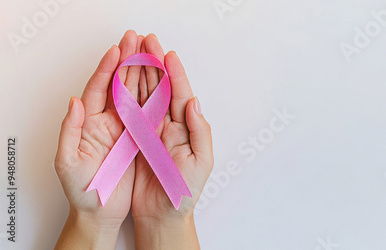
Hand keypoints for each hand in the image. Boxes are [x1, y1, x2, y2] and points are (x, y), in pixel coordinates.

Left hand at [54, 30, 142, 248]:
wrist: (101, 212)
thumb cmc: (82, 191)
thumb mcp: (67, 163)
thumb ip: (69, 131)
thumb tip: (74, 101)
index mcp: (89, 123)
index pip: (99, 88)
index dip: (108, 67)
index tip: (118, 49)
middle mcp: (109, 122)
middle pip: (120, 84)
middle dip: (129, 60)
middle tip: (139, 39)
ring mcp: (126, 129)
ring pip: (136, 94)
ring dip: (143, 72)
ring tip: (151, 51)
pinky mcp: (140, 139)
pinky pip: (149, 113)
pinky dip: (155, 96)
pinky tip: (163, 81)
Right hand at [132, 34, 213, 248]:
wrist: (162, 215)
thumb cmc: (184, 192)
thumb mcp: (201, 163)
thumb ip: (200, 132)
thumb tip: (195, 103)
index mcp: (185, 128)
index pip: (180, 94)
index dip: (175, 73)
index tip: (168, 54)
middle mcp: (168, 126)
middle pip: (161, 88)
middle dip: (155, 64)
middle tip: (147, 42)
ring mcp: (151, 131)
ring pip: (145, 96)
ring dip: (140, 73)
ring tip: (134, 52)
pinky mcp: (135, 140)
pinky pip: (130, 113)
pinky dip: (126, 95)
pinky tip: (121, 79)